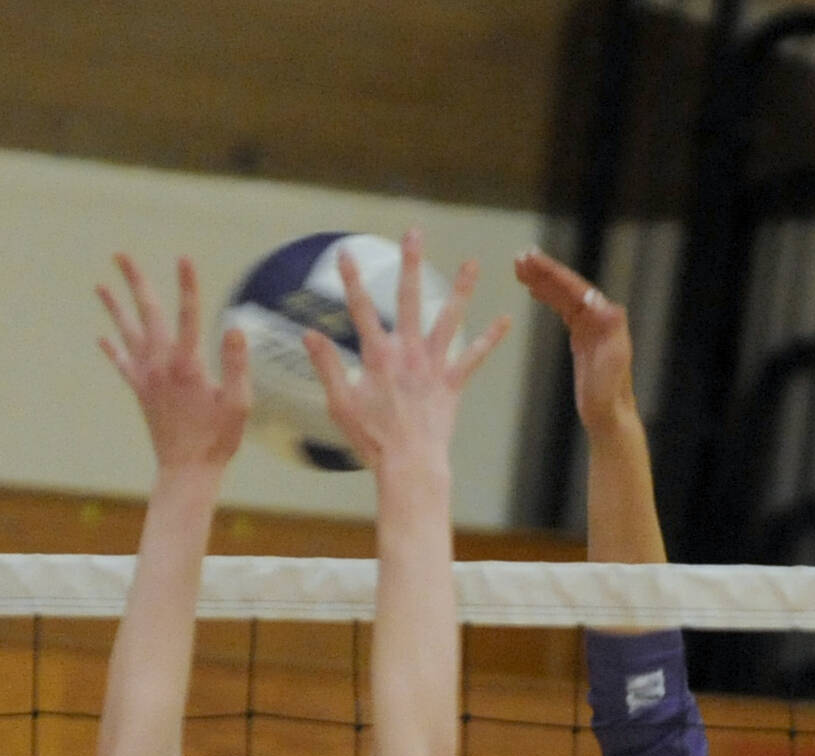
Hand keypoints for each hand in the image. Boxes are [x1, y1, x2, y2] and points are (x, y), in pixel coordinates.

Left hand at [98, 255, 249, 469]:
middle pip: (147, 314)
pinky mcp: (141, 392)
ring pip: (127, 333)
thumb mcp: (239, 404)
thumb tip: (235, 329)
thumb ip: (237, 366)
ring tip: (100, 285)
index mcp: (188, 365)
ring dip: (114, 308)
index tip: (183, 258)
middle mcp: (161, 366)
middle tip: (120, 254)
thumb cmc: (218, 439)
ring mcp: (147, 378)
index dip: (187, 285)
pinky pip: (122, 364)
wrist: (187, 470)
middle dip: (135, 282)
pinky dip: (112, 349)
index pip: (188, 316)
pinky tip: (101, 336)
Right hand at [304, 228, 509, 471]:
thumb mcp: (340, 403)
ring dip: (461, 289)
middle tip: (414, 233)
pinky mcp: (452, 383)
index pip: (360, 309)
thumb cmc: (373, 439)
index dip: (351, 280)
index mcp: (378, 356)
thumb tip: (309, 334)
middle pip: (409, 299)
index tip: (346, 253)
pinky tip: (505, 321)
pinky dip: (490, 339)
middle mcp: (408, 353)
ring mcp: (433, 366)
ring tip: (473, 263)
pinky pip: (474, 357)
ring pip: (449, 319)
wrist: (410, 464)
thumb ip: (328, 366)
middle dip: (410, 263)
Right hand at [514, 246, 635, 433]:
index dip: (552, 272)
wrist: (609, 413)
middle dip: (544, 270)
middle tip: (520, 257)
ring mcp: (591, 325)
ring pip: (563, 295)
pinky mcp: (582, 336)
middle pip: (568, 286)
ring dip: (542, 280)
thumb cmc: (609, 392)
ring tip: (519, 268)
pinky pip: (562, 309)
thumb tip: (600, 302)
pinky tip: (533, 291)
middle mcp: (600, 315)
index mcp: (605, 317)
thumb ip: (610, 329)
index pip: (575, 287)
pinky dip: (548, 297)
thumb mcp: (612, 361)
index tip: (532, 259)